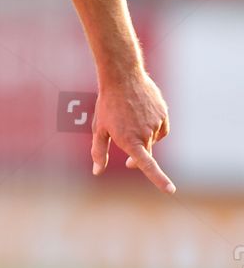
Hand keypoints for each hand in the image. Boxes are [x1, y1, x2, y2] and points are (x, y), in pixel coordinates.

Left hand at [90, 72, 174, 192]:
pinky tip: (142, 117)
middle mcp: (145, 133)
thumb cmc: (107, 105)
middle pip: (145, 154)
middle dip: (137, 158)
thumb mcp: (99, 129)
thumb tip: (97, 171)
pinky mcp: (164, 114)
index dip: (159, 179)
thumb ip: (99, 152)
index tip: (170, 190)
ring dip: (143, 138)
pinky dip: (153, 129)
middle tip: (127, 162)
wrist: (122, 77)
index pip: (146, 165)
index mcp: (129, 140)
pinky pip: (161, 129)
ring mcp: (156, 123)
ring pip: (152, 140)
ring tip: (129, 122)